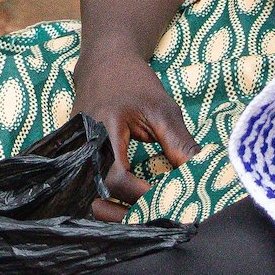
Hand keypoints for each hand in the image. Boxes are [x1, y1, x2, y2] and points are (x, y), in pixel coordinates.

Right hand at [73, 46, 198, 220]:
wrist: (104, 63)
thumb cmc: (136, 84)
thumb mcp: (163, 111)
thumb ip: (180, 145)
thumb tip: (201, 177)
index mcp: (104, 130)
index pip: (119, 178)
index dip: (144, 196)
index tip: (170, 202)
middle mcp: (82, 144)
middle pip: (101, 193)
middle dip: (129, 209)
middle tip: (160, 211)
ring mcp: (73, 151)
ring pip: (91, 194)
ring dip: (118, 207)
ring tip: (147, 209)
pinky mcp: (73, 156)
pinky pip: (89, 185)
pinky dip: (110, 198)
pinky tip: (131, 201)